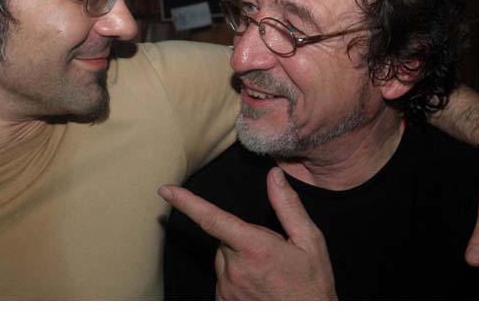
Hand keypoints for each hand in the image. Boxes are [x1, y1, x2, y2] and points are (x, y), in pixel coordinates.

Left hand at [159, 167, 336, 299]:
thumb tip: (274, 177)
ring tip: (267, 272)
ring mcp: (227, 289)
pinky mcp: (224, 302)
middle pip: (223, 239)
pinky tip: (259, 284)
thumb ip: (288, 206)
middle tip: (268, 252)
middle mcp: (235, 269)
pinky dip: (237, 276)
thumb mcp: (309, 241)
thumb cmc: (312, 284)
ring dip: (239, 259)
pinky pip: (224, 279)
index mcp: (254, 248)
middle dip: (240, 238)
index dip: (186, 203)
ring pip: (223, 260)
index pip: (212, 219)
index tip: (166, 191)